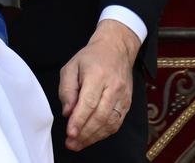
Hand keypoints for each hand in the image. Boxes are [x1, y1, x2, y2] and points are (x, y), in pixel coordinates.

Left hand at [58, 20, 139, 150]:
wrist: (116, 49)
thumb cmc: (91, 58)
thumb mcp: (71, 66)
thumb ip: (66, 89)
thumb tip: (67, 112)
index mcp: (98, 74)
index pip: (89, 102)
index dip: (79, 120)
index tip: (70, 133)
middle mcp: (113, 86)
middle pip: (100, 115)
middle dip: (85, 133)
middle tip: (71, 143)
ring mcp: (123, 96)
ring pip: (110, 122)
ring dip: (93, 137)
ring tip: (79, 144)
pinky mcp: (127, 103)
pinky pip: (117, 123)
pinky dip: (104, 133)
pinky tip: (92, 137)